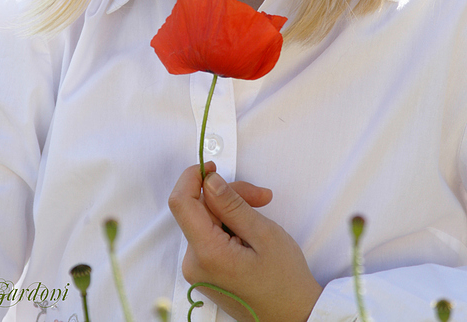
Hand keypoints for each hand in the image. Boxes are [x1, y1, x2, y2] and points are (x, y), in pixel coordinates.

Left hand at [168, 162, 322, 321]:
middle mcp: (194, 263)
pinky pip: (209, 235)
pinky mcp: (205, 271)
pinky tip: (251, 227)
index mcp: (207, 254)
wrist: (293, 318)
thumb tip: (210, 181)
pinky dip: (229, 225)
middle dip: (228, 195)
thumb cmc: (285, 281)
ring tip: (261, 211)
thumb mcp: (264, 234)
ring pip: (206, 220)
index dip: (193, 177)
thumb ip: (232, 204)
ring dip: (232, 209)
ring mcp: (198, 270)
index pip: (181, 202)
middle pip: (199, 209)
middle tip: (260, 196)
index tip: (212, 167)